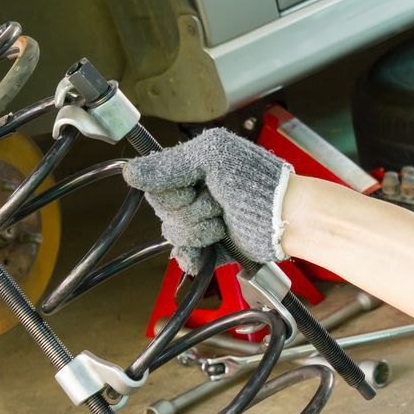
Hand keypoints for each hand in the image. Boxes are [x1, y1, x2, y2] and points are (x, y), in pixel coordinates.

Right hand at [122, 128, 292, 274]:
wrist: (284, 217)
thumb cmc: (255, 181)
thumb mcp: (210, 158)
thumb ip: (168, 165)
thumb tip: (129, 171)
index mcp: (192, 169)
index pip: (155, 185)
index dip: (172, 192)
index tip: (193, 187)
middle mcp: (194, 194)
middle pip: (163, 211)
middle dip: (190, 210)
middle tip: (216, 202)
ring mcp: (201, 222)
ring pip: (173, 233)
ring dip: (199, 230)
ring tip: (222, 222)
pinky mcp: (210, 248)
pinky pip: (184, 256)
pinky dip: (192, 255)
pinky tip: (205, 250)